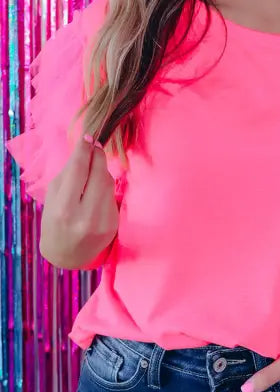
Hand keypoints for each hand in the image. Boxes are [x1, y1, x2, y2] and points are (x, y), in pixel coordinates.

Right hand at [40, 134, 118, 268]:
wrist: (67, 255)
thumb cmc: (55, 222)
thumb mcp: (53, 198)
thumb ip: (68, 174)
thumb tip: (85, 149)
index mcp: (64, 209)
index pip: (79, 171)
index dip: (84, 150)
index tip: (88, 137)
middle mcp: (86, 216)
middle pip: (99, 174)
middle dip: (97, 156)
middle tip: (94, 146)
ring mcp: (103, 222)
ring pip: (109, 183)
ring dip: (102, 170)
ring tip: (93, 166)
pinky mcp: (114, 224)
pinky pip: (112, 196)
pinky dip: (105, 187)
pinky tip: (97, 188)